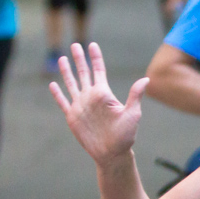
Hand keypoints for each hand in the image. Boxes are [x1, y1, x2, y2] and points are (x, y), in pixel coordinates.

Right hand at [49, 43, 148, 168]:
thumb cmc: (125, 135)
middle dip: (79, 59)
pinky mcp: (72, 117)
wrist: (112, 153)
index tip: (92, 45)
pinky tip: (52, 84)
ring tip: (62, 58)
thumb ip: (135, 96)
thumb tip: (146, 79)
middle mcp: (91, 97)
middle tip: (75, 45)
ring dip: (66, 72)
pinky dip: (57, 94)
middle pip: (83, 73)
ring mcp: (81, 106)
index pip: (98, 70)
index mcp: (104, 93)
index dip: (95, 57)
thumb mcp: (132, 114)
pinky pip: (62, 102)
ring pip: (71, 84)